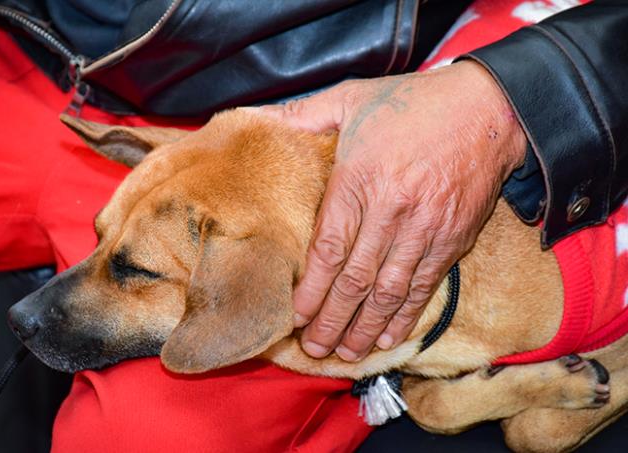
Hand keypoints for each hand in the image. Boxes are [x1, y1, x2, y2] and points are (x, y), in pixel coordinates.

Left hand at [256, 61, 526, 361]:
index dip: (310, 289)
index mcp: (359, 179)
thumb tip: (258, 118)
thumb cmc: (414, 104)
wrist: (489, 110)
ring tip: (345, 354)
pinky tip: (387, 338)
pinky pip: (423, 287)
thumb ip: (302, 114)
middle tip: (314, 350)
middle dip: (331, 321)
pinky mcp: (452, 240)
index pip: (328, 249)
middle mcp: (391, 211)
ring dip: (364, 327)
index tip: (295, 317)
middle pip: (354, 280)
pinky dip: (404, 316)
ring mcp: (425, 229)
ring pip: (389, 292)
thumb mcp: (352, 97)